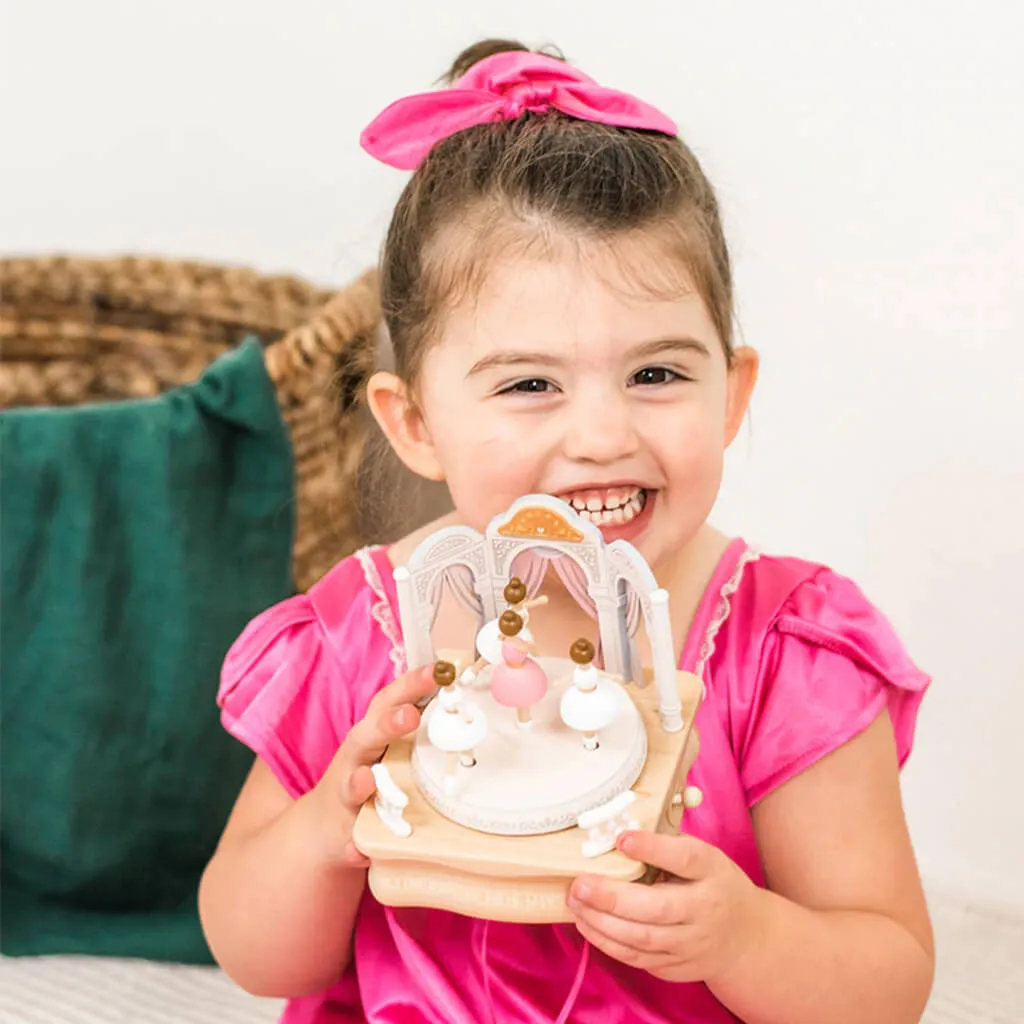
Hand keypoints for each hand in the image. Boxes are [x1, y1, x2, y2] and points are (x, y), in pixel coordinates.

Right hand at [312, 664, 436, 868]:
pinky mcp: (342, 830)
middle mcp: (356, 757)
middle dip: (387, 724)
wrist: (325, 827)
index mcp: (374, 732)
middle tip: (409, 715)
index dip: (412, 684)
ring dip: (359, 781)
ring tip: (367, 779)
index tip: (438, 670)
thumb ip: (417, 724)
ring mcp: (345, 794)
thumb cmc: (369, 774)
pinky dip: (351, 841)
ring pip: (351, 783)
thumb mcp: (390, 745)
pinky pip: (348, 836)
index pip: (390, 701)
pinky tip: (356, 846)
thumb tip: (466, 698)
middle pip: (368, 735)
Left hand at [566, 831, 764, 983]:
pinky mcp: (677, 966)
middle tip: (580, 884)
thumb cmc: (713, 884)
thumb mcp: (703, 856)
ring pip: (642, 939)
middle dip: (612, 897)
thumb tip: (617, 830)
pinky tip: (587, 924)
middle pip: (657, 908)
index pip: (684, 859)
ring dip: (602, 922)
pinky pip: (638, 958)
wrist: (745, 936)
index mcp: (711, 871)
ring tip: (575, 902)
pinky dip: (608, 943)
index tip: (621, 838)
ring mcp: (691, 943)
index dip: (652, 848)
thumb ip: (669, 845)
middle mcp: (704, 910)